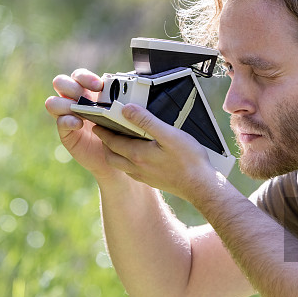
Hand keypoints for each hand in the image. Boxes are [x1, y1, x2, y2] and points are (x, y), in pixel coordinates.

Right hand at [45, 69, 124, 180]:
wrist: (119, 154)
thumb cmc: (120, 129)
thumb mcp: (121, 111)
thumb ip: (120, 97)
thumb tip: (131, 81)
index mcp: (88, 91)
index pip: (78, 76)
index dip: (85, 77)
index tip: (99, 86)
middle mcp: (74, 101)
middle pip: (60, 83)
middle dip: (71, 87)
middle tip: (86, 97)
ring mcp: (67, 116)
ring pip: (52, 102)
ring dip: (65, 104)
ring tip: (80, 112)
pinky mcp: (66, 133)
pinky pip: (59, 122)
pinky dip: (67, 121)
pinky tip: (79, 124)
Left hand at [94, 103, 219, 200]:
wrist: (201, 186)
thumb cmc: (189, 160)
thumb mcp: (168, 134)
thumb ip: (146, 121)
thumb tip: (127, 110)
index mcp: (137, 154)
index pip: (112, 141)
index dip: (102, 131)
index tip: (96, 123)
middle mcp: (136, 167)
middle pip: (111, 155)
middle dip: (105, 143)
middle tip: (104, 132)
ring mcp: (143, 176)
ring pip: (120, 165)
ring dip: (114, 153)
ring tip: (117, 142)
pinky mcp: (151, 181)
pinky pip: (131, 171)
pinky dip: (126, 162)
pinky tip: (135, 156)